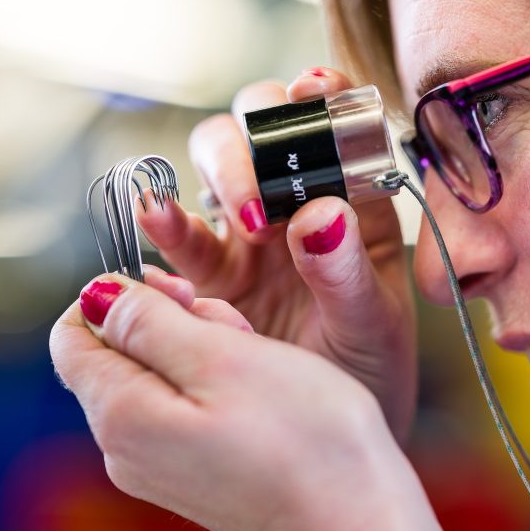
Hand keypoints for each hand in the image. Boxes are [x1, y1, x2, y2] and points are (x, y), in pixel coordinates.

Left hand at [50, 275, 468, 530]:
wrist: (357, 525)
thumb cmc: (304, 436)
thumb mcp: (222, 356)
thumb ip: (147, 322)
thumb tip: (95, 297)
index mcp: (119, 415)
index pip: (72, 332)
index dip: (118, 295)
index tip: (180, 291)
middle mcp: (123, 450)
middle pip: (116, 353)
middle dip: (168, 322)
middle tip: (233, 327)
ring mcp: (157, 470)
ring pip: (155, 378)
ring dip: (199, 351)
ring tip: (256, 360)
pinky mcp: (192, 479)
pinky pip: (181, 411)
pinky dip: (212, 386)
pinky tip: (260, 392)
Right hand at [136, 68, 415, 439]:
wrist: (326, 441)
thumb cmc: (368, 373)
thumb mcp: (374, 327)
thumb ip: (348, 273)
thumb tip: (321, 213)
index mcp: (354, 202)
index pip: (334, 124)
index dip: (321, 94)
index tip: (313, 90)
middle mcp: (297, 202)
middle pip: (262, 126)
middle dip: (260, 135)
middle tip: (272, 184)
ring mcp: (248, 233)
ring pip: (216, 162)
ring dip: (221, 171)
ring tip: (240, 217)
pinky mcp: (208, 273)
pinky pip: (178, 236)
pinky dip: (163, 220)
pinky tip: (155, 217)